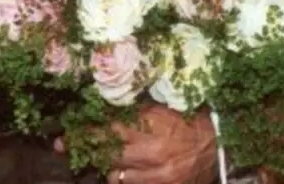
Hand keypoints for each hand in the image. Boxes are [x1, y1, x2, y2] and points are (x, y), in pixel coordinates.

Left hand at [54, 105, 216, 183]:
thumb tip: (96, 108)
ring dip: (102, 165)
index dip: (83, 130)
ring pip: (114, 174)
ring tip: (90, 157)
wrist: (220, 146)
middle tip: (63, 145)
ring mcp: (157, 176)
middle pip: (105, 152)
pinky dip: (120, 177)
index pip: (106, 129)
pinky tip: (116, 170)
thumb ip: (131, 110)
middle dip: (82, 148)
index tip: (66, 129)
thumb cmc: (187, 121)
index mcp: (151, 126)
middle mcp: (152, 153)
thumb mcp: (159, 108)